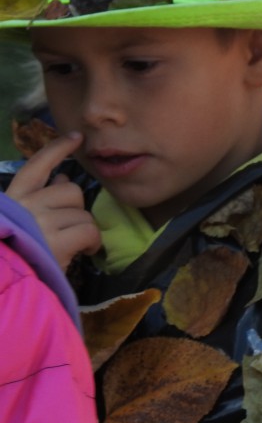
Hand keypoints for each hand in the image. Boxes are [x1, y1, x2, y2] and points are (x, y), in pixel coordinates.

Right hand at [6, 132, 100, 269]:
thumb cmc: (15, 252)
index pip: (36, 165)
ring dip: (84, 229)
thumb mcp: (20, 220)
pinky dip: (93, 242)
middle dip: (76, 208)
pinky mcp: (56, 242)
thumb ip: (39, 197)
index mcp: (13, 199)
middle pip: (70, 190)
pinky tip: (85, 251)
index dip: (57, 149)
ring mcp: (40, 223)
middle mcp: (25, 206)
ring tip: (73, 245)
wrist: (4, 285)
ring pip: (82, 213)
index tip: (76, 137)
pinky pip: (89, 230)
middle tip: (68, 228)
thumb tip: (61, 178)